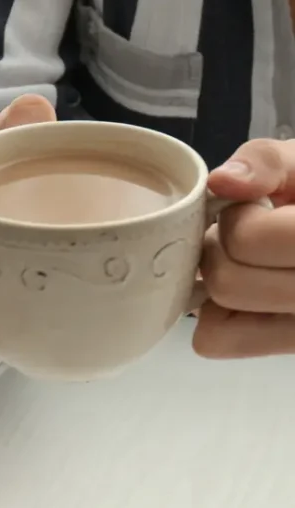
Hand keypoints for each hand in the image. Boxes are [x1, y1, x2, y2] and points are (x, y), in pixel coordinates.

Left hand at [196, 139, 294, 356]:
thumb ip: (268, 161)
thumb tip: (222, 182)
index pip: (249, 241)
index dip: (238, 217)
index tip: (256, 206)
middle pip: (227, 283)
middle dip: (222, 250)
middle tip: (246, 233)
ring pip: (219, 324)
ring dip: (219, 283)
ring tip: (250, 258)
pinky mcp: (288, 345)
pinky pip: (220, 340)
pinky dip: (219, 315)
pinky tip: (249, 287)